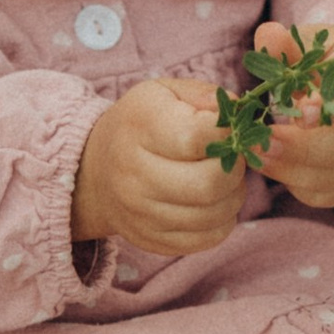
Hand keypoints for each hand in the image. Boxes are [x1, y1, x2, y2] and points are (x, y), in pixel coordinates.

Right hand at [72, 77, 246, 260]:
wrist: (94, 171)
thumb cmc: (140, 125)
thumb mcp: (165, 93)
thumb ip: (206, 96)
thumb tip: (239, 113)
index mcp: (139, 126)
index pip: (196, 137)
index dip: (227, 133)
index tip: (227, 130)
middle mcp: (134, 173)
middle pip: (209, 183)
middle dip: (235, 169)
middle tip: (231, 158)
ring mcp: (140, 213)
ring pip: (215, 214)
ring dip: (233, 195)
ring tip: (222, 178)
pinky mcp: (152, 240)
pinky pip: (209, 238)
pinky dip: (223, 220)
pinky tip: (212, 201)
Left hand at [249, 22, 333, 209]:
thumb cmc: (332, 62)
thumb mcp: (315, 45)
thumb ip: (291, 45)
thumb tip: (268, 36)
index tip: (299, 112)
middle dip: (303, 147)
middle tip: (262, 143)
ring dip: (294, 170)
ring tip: (257, 156)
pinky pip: (330, 193)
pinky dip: (299, 185)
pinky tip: (274, 167)